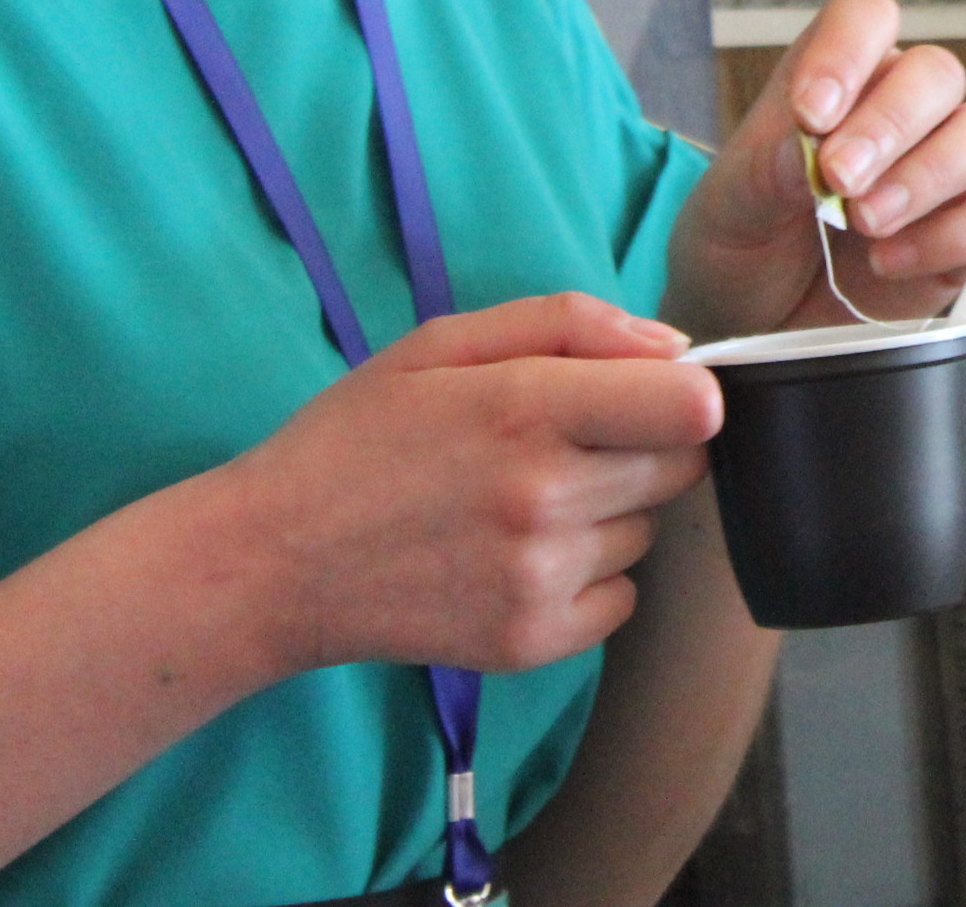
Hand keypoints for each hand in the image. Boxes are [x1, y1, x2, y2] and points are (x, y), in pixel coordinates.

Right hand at [213, 292, 722, 677]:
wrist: (272, 562)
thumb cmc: (359, 437)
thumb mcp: (442, 344)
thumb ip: (568, 323)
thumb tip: (677, 350)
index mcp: (526, 409)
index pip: (693, 408)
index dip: (685, 394)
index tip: (647, 395)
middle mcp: (544, 498)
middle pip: (682, 467)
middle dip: (644, 445)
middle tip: (563, 444)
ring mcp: (540, 578)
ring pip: (648, 531)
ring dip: (611, 513)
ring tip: (523, 503)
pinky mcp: (531, 641)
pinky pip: (622, 599)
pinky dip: (591, 578)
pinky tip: (521, 558)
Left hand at [668, 0, 965, 338]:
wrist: (755, 327)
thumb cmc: (739, 250)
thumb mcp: (726, 208)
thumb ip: (765, 167)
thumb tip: (812, 138)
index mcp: (836, 79)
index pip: (866, 18)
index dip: (849, 51)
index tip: (812, 112)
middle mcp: (901, 111)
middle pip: (938, 72)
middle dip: (891, 123)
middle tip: (840, 179)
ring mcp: (945, 169)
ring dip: (931, 173)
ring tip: (866, 222)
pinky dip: (956, 234)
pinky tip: (890, 261)